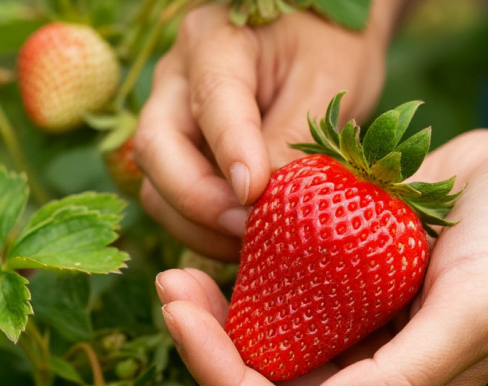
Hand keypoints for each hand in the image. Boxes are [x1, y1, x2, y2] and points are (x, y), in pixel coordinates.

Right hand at [134, 2, 396, 259]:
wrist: (322, 38)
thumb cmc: (330, 46)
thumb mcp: (328, 82)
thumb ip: (293, 136)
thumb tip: (262, 202)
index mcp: (216, 42)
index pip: (212, 102)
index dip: (231, 154)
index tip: (255, 196)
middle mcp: (177, 77)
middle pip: (157, 149)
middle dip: (200, 203)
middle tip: (251, 233)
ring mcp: (172, 115)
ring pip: (157, 182)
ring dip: (197, 225)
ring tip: (252, 245)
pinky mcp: (182, 150)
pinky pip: (174, 198)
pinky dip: (203, 228)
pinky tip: (245, 240)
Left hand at [155, 127, 487, 385]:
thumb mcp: (475, 312)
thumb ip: (402, 380)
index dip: (229, 381)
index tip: (185, 317)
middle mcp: (376, 370)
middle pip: (271, 383)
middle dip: (210, 345)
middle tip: (172, 287)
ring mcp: (365, 324)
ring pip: (275, 338)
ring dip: (224, 313)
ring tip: (185, 271)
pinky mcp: (358, 280)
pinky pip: (294, 290)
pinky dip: (259, 276)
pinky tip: (234, 247)